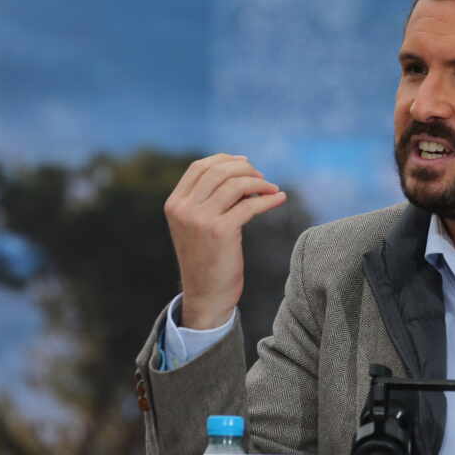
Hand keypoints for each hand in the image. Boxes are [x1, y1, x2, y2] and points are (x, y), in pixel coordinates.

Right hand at [164, 153, 287, 329]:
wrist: (206, 295)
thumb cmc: (207, 258)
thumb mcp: (196, 225)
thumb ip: (207, 199)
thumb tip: (241, 171)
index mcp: (174, 203)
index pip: (199, 167)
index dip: (224, 160)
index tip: (245, 164)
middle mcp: (184, 208)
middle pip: (218, 171)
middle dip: (245, 169)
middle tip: (262, 178)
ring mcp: (200, 219)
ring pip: (235, 184)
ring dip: (259, 183)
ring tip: (272, 189)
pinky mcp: (220, 231)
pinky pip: (250, 205)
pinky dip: (268, 199)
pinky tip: (280, 199)